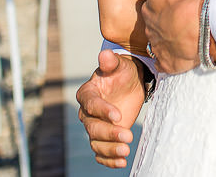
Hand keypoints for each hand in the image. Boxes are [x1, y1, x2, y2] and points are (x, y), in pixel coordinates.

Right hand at [77, 50, 144, 167]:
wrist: (128, 85)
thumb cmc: (122, 72)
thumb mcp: (119, 65)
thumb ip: (111, 62)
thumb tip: (105, 54)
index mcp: (87, 94)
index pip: (91, 105)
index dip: (103, 111)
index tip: (118, 115)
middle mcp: (87, 113)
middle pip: (93, 128)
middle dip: (109, 134)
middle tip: (128, 135)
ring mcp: (95, 126)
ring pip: (96, 143)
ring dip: (110, 149)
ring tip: (126, 151)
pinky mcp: (104, 138)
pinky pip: (101, 152)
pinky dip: (109, 160)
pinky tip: (122, 162)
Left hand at [141, 0, 201, 73]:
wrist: (199, 29)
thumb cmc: (184, 2)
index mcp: (148, 7)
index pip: (150, 0)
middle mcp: (149, 27)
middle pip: (153, 20)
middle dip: (163, 18)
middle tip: (179, 16)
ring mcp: (157, 46)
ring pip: (158, 40)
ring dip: (167, 37)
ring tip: (183, 34)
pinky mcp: (166, 62)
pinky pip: (164, 62)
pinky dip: (169, 59)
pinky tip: (178, 54)